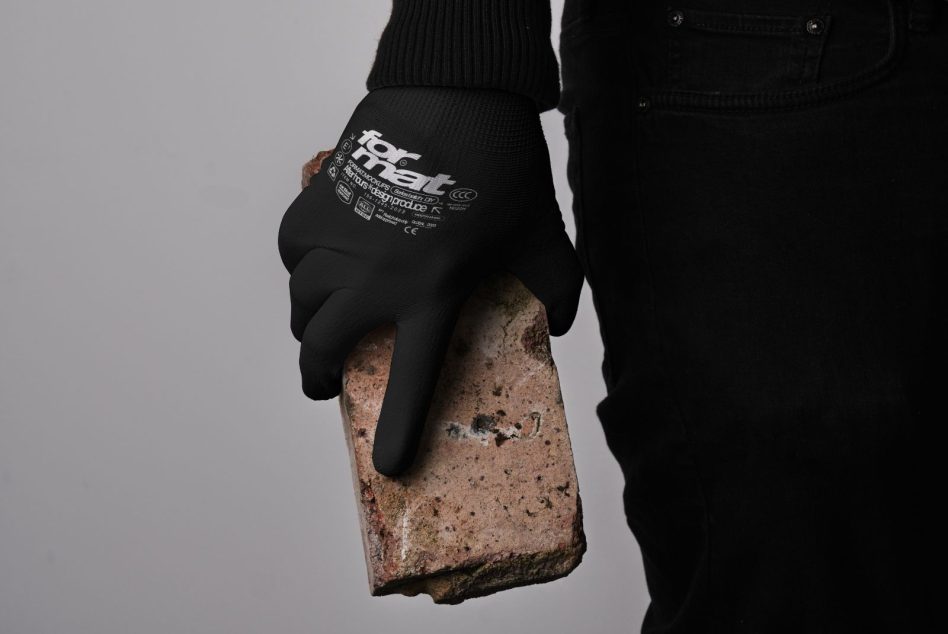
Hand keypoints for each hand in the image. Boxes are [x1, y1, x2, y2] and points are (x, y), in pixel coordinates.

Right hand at [278, 86, 582, 476]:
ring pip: (301, 301)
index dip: (397, 432)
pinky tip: (319, 261)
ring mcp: (341, 241)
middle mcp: (376, 278)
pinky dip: (299, 265)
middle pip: (323, 346)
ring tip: (322, 322)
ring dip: (309, 321)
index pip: (409, 381)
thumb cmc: (504, 167)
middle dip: (318, 375)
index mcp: (433, 294)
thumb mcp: (546, 235)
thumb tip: (561, 324)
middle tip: (324, 382)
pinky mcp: (320, 203)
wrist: (458, 95)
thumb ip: (559, 289)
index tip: (388, 466)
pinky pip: (291, 251)